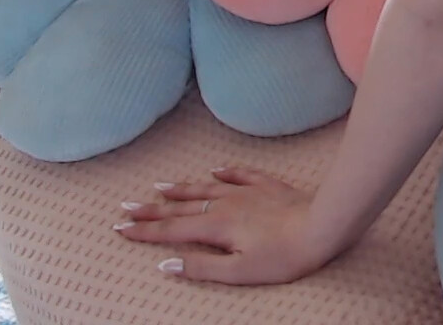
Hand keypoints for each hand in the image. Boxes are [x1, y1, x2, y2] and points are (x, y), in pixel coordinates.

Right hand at [114, 166, 336, 284]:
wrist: (323, 225)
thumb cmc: (283, 256)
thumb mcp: (239, 271)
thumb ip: (202, 267)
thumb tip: (166, 264)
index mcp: (216, 226)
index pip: (171, 230)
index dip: (144, 230)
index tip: (119, 227)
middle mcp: (226, 204)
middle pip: (182, 208)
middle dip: (151, 209)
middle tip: (125, 206)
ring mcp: (247, 192)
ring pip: (206, 188)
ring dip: (181, 189)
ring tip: (158, 187)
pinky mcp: (268, 186)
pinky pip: (240, 175)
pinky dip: (225, 173)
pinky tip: (215, 171)